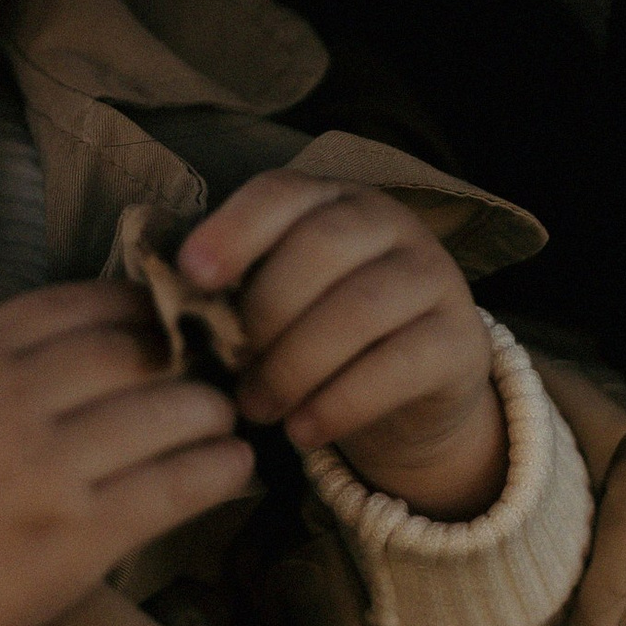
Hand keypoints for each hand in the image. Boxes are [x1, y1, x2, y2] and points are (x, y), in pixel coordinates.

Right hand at [0, 280, 252, 625]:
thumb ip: (10, 353)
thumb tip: (126, 321)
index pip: (82, 302)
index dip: (142, 304)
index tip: (174, 315)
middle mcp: (4, 405)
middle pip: (135, 351)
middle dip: (189, 355)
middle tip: (217, 365)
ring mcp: (44, 473)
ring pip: (167, 412)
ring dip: (212, 410)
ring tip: (224, 415)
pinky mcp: (78, 538)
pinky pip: (175, 487)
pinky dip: (219, 469)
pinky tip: (234, 464)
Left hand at [178, 176, 505, 517]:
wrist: (411, 395)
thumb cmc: (319, 338)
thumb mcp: (275, 305)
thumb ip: (231, 294)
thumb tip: (165, 308)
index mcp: (331, 201)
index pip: (281, 194)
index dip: (234, 229)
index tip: (192, 274)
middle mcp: (388, 224)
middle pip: (321, 246)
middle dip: (264, 315)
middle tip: (231, 375)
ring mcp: (432, 277)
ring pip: (360, 308)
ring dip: (296, 365)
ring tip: (258, 409)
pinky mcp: (459, 339)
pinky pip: (398, 365)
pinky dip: (340, 402)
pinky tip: (304, 431)